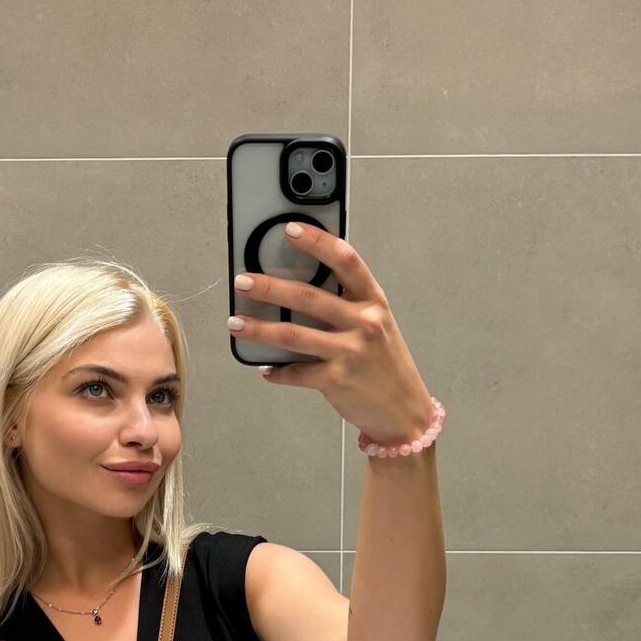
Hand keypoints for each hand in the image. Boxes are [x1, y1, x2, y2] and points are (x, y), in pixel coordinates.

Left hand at [229, 222, 435, 444]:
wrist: (404, 410)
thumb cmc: (385, 363)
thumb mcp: (376, 325)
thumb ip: (347, 304)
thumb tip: (299, 288)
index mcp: (373, 301)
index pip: (346, 261)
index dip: (317, 242)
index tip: (290, 229)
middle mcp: (364, 322)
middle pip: (307, 297)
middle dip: (269, 287)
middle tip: (242, 281)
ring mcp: (350, 352)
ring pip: (293, 335)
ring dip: (259, 328)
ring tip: (235, 322)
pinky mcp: (336, 380)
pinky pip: (296, 372)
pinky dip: (276, 371)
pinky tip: (265, 367)